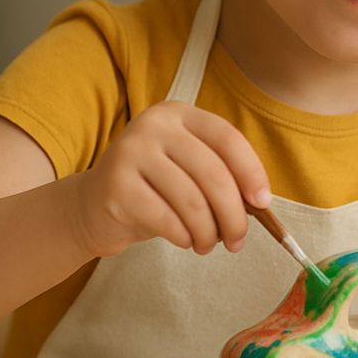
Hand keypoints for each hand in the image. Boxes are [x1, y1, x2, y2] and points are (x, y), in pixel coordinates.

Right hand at [69, 101, 270, 258]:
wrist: (93, 206)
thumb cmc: (154, 190)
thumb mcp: (188, 170)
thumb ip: (220, 176)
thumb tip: (259, 205)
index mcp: (179, 114)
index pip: (227, 138)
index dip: (251, 171)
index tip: (263, 203)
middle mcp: (154, 126)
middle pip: (212, 173)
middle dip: (233, 214)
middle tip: (237, 240)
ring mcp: (131, 152)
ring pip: (191, 201)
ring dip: (208, 232)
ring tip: (208, 244)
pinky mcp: (115, 186)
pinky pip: (166, 219)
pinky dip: (184, 237)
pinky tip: (185, 241)